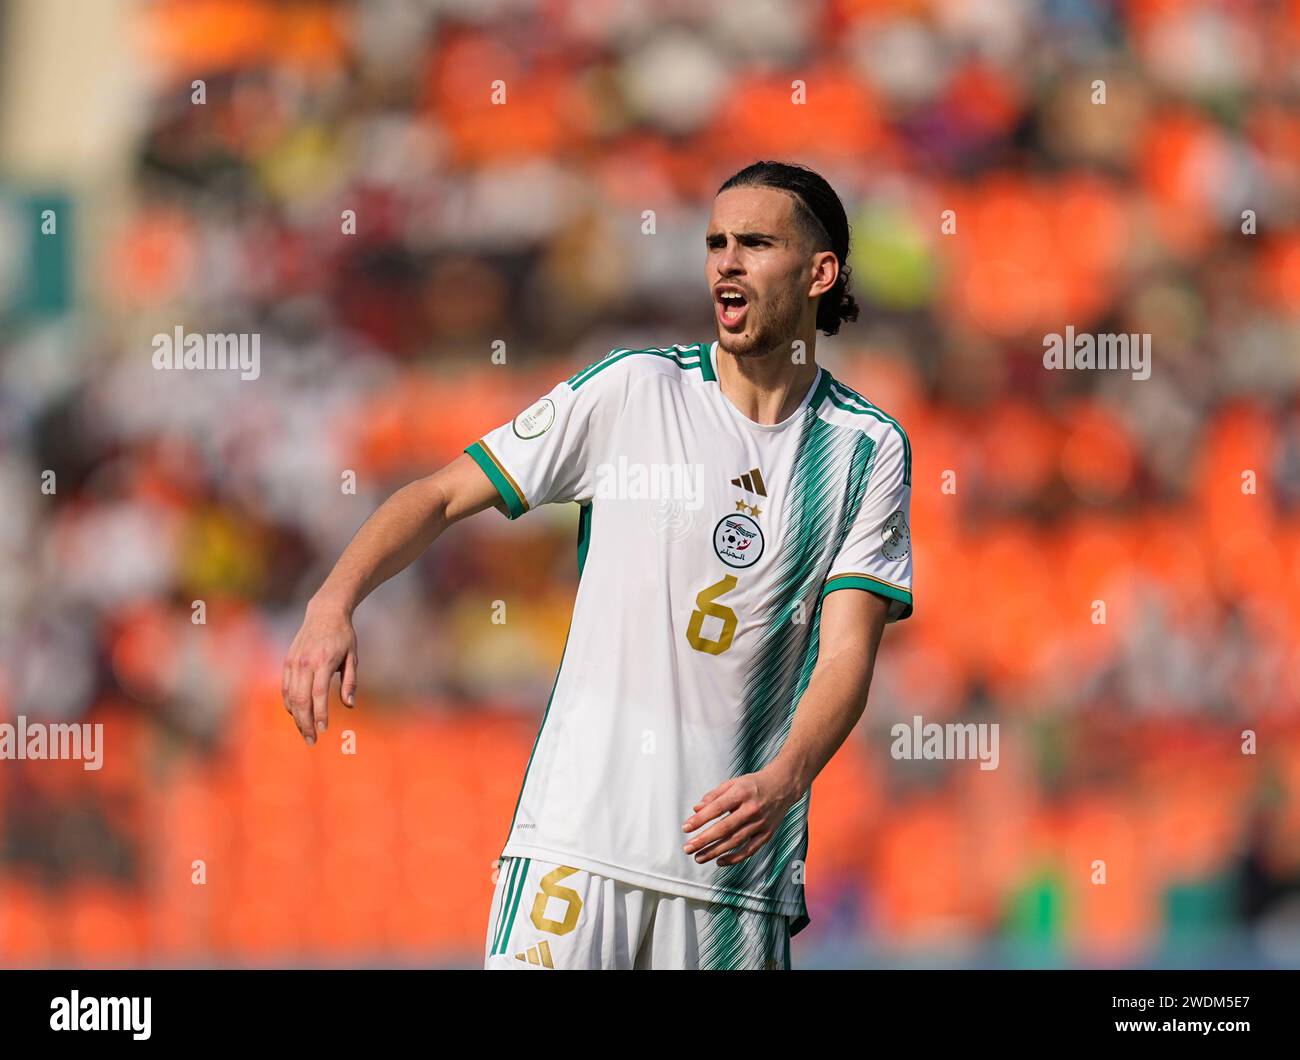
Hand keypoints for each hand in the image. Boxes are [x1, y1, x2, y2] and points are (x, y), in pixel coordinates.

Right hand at [281, 598, 357, 744]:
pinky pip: (286, 688)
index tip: (323, 730)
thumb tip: (349, 705)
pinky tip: (297, 714)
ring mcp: (293, 662)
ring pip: (290, 696)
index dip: (320, 714)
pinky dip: (289, 703)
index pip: (319, 694)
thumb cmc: (343, 636)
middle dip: (305, 722)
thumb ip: (350, 681)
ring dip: (296, 717)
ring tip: (305, 731)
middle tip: (312, 740)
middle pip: (301, 699)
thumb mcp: (353, 656)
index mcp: (323, 662)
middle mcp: (305, 663)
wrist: (324, 613)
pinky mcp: (287, 662)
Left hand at [682, 766, 801, 866]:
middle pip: (724, 828)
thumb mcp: (733, 783)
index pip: (716, 808)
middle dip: (704, 840)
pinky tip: (720, 861)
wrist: (783, 785)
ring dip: (715, 851)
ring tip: (699, 857)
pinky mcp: (767, 834)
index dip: (700, 820)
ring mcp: (760, 823)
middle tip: (688, 848)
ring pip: (735, 841)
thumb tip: (696, 809)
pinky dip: (734, 858)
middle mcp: (751, 809)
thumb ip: (713, 796)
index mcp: (741, 793)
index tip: (686, 827)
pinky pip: (749, 850)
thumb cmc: (754, 784)